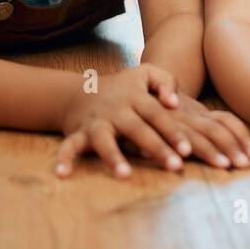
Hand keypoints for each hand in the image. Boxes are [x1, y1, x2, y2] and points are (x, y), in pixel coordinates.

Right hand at [55, 64, 249, 177]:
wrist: (83, 90)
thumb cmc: (124, 88)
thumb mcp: (146, 74)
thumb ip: (166, 81)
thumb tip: (174, 102)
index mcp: (136, 98)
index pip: (158, 115)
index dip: (172, 132)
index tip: (187, 150)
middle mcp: (117, 109)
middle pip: (138, 129)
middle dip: (157, 148)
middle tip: (175, 166)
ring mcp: (97, 121)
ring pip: (104, 139)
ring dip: (113, 157)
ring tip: (125, 175)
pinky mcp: (79, 132)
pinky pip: (69, 145)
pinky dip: (64, 158)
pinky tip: (62, 174)